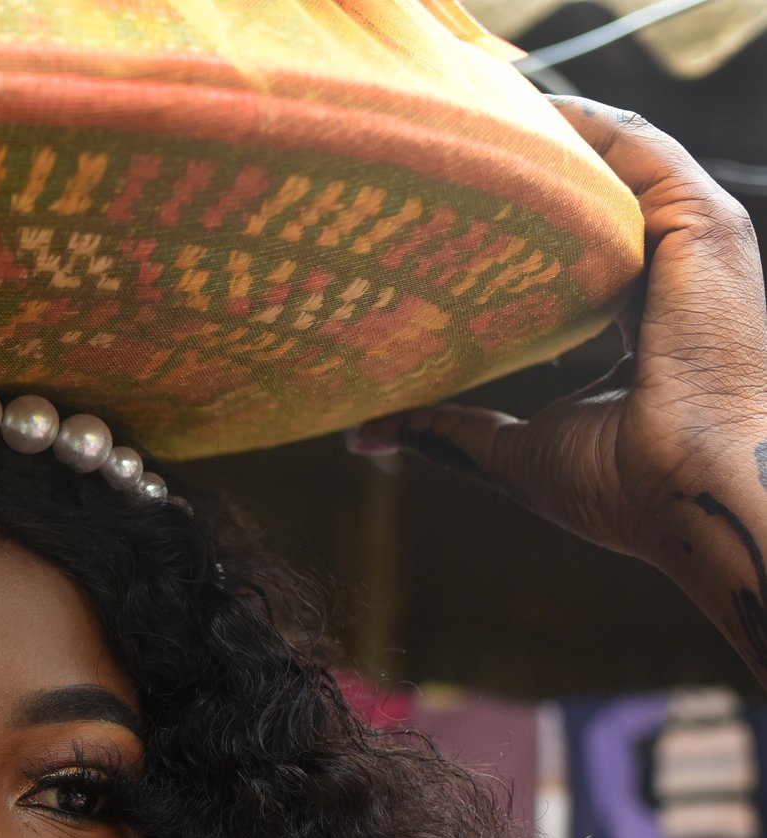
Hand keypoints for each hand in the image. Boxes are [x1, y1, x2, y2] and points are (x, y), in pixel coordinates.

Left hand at [350, 99, 766, 571]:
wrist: (690, 487)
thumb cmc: (622, 482)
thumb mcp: (515, 450)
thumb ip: (449, 429)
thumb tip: (369, 435)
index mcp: (642, 323)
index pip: (578, 257)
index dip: (514, 233)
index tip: (444, 219)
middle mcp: (673, 276)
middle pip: (594, 203)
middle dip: (525, 176)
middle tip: (444, 154)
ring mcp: (696, 246)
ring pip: (616, 165)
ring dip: (549, 139)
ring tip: (470, 120)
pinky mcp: (704, 223)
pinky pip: (641, 148)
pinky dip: (586, 126)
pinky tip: (525, 115)